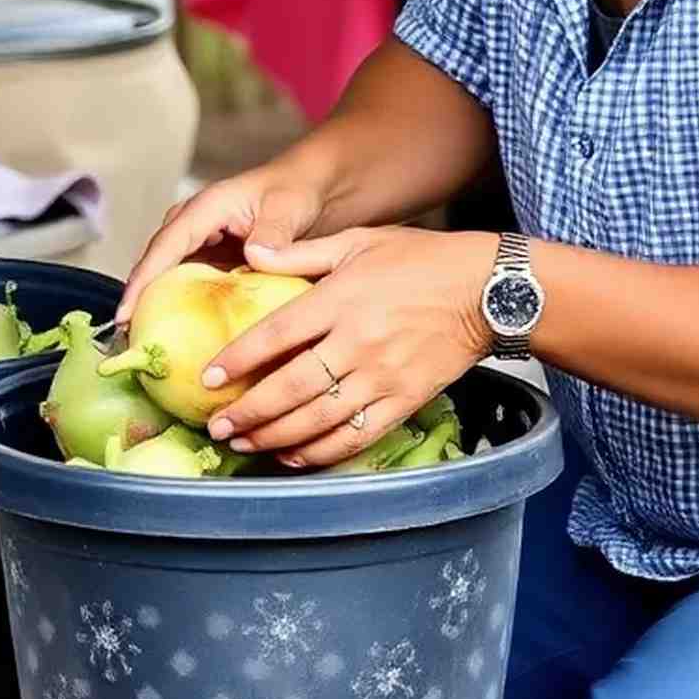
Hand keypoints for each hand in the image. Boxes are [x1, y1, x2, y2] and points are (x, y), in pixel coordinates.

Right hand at [117, 161, 329, 322]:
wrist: (308, 188)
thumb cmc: (297, 190)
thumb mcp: (288, 208)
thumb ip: (273, 232)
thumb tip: (254, 258)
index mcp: (206, 208)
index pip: (166, 246)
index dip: (143, 280)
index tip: (126, 313)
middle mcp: (193, 223)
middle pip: (156, 263)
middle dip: (138, 300)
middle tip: (128, 342)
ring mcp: (199, 241)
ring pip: (167, 275)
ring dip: (155, 305)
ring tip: (143, 345)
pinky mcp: (209, 258)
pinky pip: (187, 283)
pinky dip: (180, 306)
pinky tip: (180, 336)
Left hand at [200, 227, 493, 468]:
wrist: (489, 290)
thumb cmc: (422, 260)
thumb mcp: (360, 242)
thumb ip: (302, 254)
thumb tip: (251, 252)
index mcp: (342, 298)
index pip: (277, 334)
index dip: (238, 358)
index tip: (209, 377)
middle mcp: (358, 341)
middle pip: (291, 388)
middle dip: (248, 413)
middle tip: (218, 426)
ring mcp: (382, 376)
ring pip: (318, 420)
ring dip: (275, 439)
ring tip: (245, 444)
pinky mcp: (404, 400)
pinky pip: (356, 437)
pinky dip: (321, 453)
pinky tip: (295, 457)